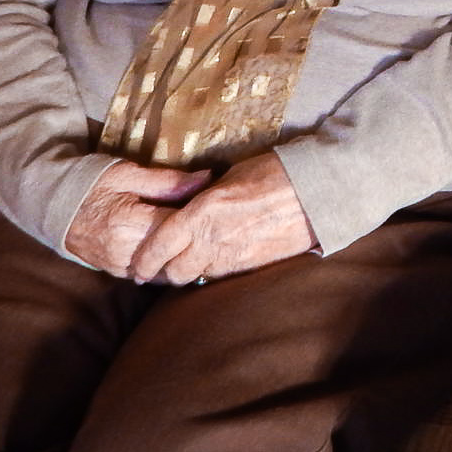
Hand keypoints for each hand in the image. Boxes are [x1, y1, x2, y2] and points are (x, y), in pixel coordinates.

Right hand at [64, 159, 209, 276]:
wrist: (54, 205)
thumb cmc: (92, 184)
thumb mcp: (129, 174)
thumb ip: (168, 181)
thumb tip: (207, 179)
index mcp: (129, 223)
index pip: (179, 227)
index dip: (202, 218)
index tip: (214, 208)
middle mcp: (125, 252)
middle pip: (176, 252)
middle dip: (196, 240)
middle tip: (212, 224)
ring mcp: (121, 267)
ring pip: (167, 269)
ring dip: (184, 255)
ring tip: (199, 238)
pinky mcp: (118, 274)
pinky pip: (153, 275)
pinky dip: (168, 264)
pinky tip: (179, 251)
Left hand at [127, 151, 317, 285]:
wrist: (313, 192)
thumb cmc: (272, 174)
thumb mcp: (229, 177)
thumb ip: (203, 196)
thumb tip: (189, 202)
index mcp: (201, 212)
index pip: (160, 243)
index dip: (145, 260)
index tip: (138, 267)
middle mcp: (212, 238)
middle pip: (174, 272)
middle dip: (164, 272)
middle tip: (159, 269)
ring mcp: (232, 256)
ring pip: (196, 277)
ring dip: (188, 274)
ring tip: (183, 269)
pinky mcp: (251, 266)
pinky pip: (220, 276)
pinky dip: (211, 272)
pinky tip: (211, 264)